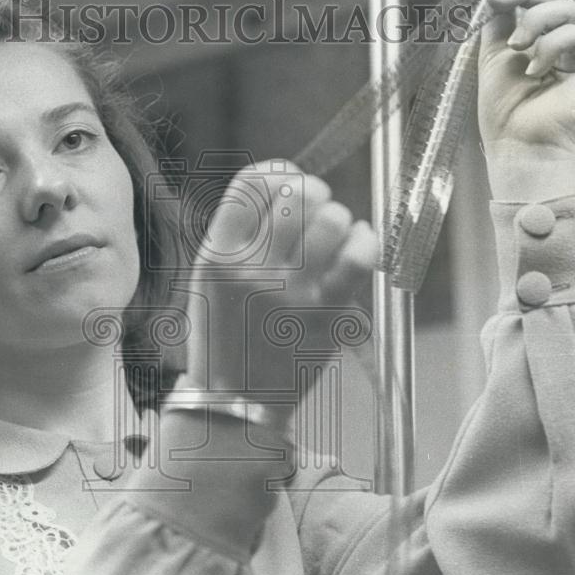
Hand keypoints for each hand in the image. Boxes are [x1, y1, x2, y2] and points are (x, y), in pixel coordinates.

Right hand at [181, 160, 376, 396]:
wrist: (236, 403)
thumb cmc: (226, 338)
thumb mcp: (210, 283)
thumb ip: (237, 237)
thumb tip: (287, 187)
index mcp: (217, 256)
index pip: (251, 184)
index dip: (279, 172)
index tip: (291, 178)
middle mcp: (252, 269)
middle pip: (295, 194)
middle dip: (314, 191)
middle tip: (318, 207)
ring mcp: (290, 291)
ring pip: (330, 218)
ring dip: (339, 217)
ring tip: (337, 230)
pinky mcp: (325, 312)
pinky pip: (357, 255)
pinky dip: (365, 239)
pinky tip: (361, 241)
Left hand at [478, 0, 574, 200]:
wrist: (519, 144)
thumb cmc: (504, 111)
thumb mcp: (493, 56)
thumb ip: (497, 23)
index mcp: (537, 42)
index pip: (535, 1)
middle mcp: (563, 45)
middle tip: (496, 0)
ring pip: (565, 9)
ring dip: (534, 22)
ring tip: (517, 47)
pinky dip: (551, 47)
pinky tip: (538, 70)